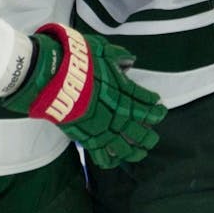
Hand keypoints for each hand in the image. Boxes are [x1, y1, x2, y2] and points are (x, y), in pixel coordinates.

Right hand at [2, 24, 166, 168]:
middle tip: (153, 137)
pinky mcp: (86, 137)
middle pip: (139, 130)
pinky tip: (115, 162)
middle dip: (148, 135)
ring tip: (141, 153)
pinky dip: (110, 160)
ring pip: (125, 147)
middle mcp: (117, 113)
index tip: (159, 109)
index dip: (155, 108)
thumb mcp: (103, 51)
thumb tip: (130, 60)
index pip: (146, 103)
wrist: (54, 75)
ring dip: (135, 151)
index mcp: (123, 92)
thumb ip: (118, 56)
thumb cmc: (79, 60)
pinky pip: (101, 154)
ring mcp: (102, 128)